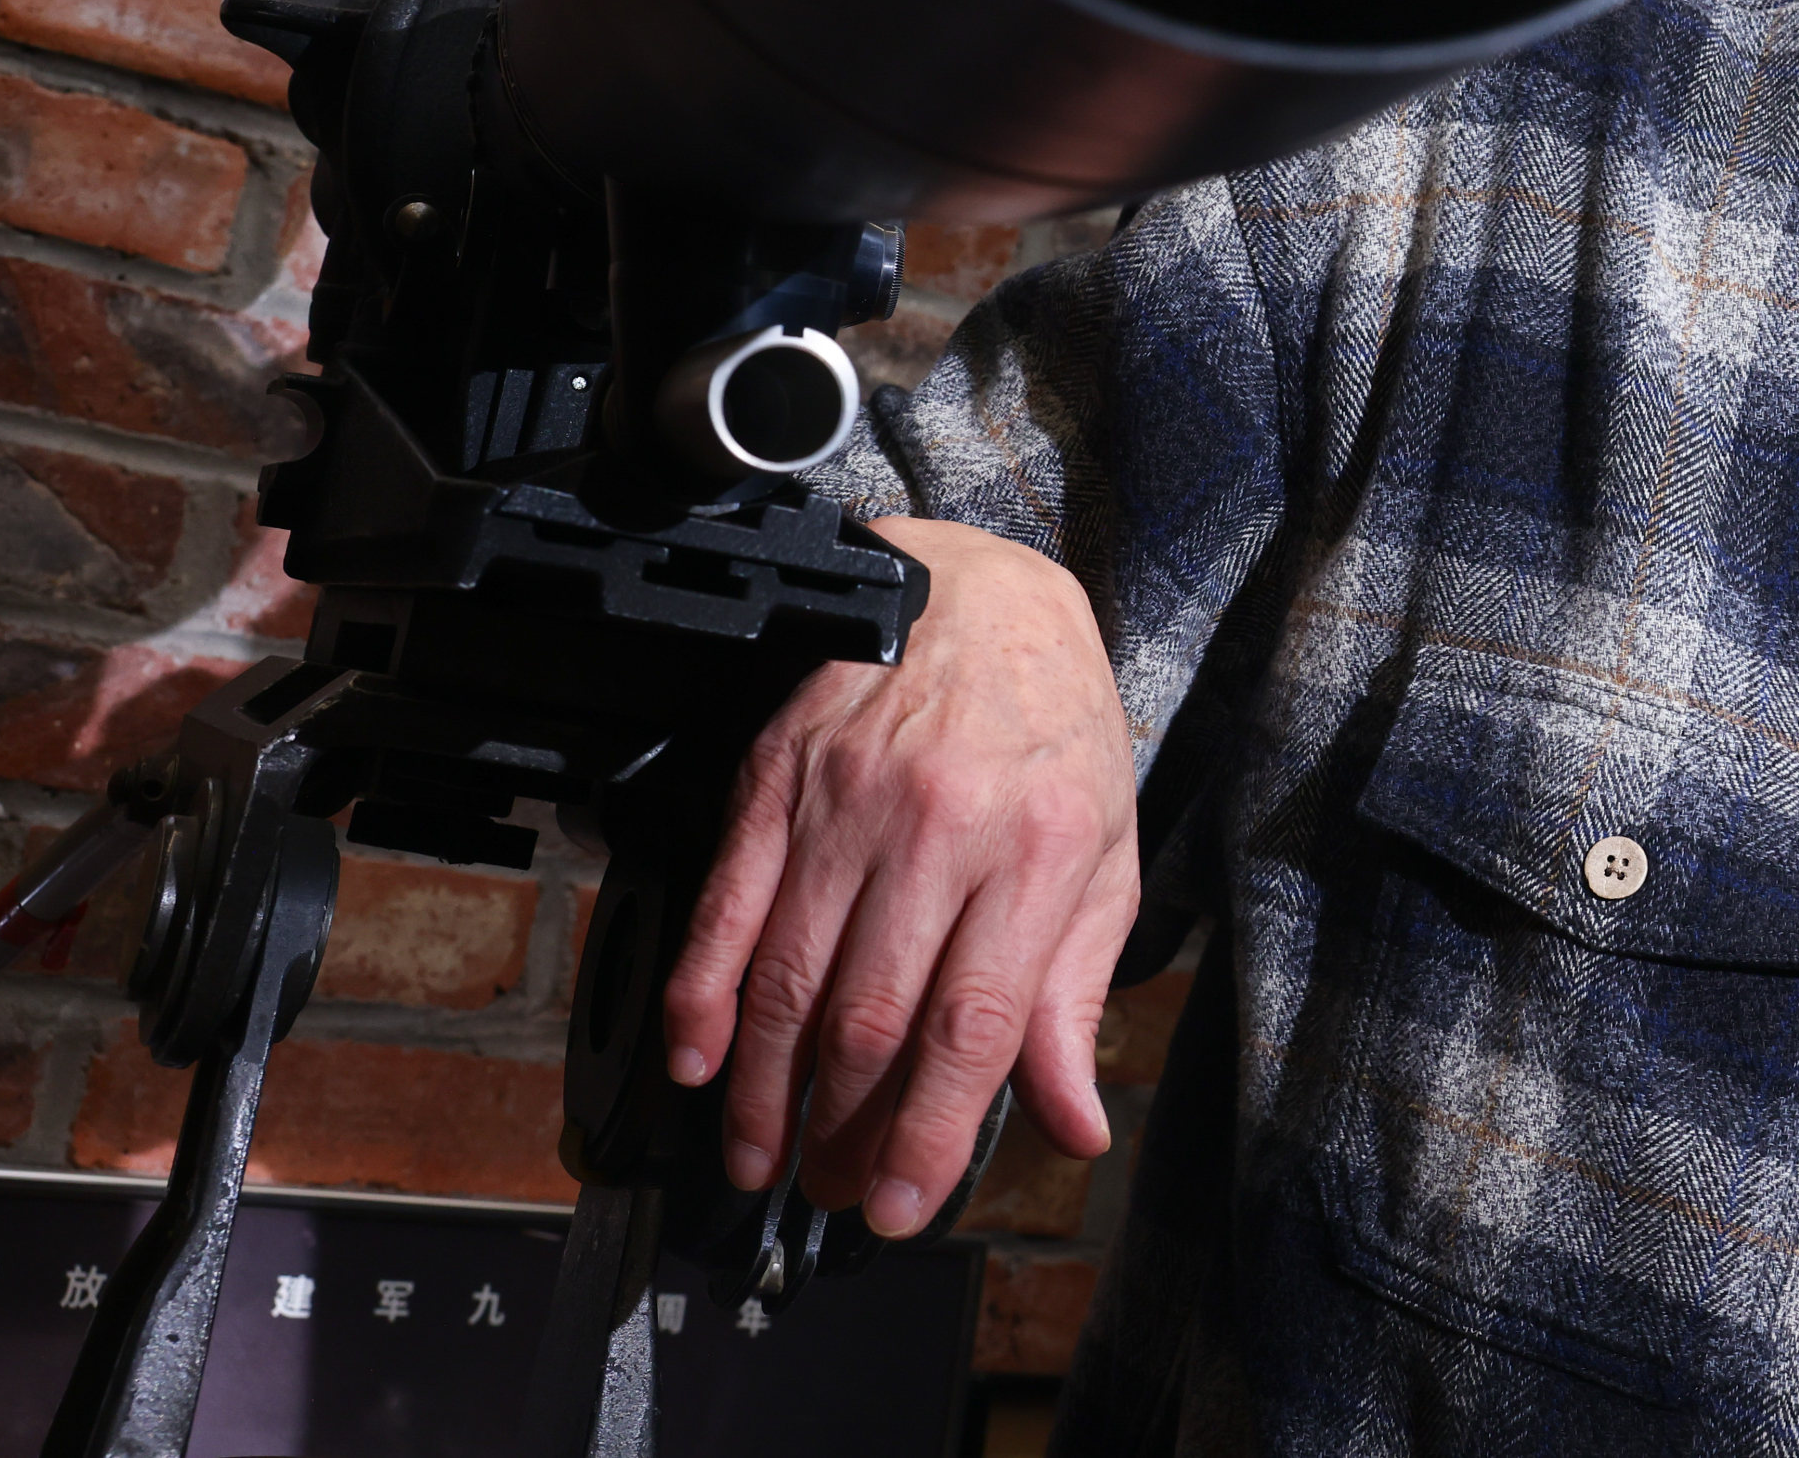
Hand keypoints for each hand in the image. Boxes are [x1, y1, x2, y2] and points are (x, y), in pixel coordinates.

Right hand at [661, 516, 1141, 1236]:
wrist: (983, 594)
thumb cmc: (1055, 731)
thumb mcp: (1105, 856)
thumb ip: (1077, 996)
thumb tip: (1074, 1122)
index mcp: (1036, 851)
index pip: (972, 1024)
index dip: (928, 1131)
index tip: (903, 1205)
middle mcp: (937, 827)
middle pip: (870, 1017)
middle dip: (842, 1129)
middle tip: (831, 1188)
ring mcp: (847, 803)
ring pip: (787, 978)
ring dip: (761, 1090)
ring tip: (760, 1155)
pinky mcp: (775, 781)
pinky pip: (724, 906)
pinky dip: (698, 996)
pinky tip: (692, 1062)